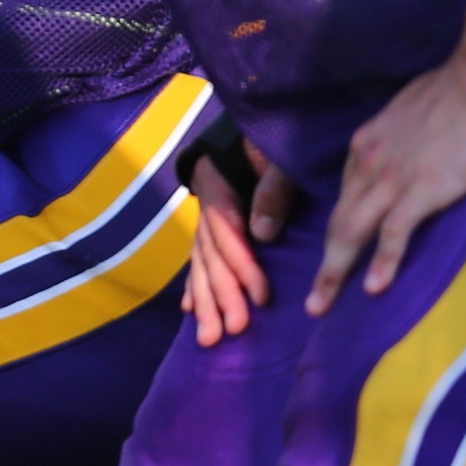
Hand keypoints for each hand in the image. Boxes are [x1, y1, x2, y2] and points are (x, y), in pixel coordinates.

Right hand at [183, 160, 267, 346]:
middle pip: (210, 257)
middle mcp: (206, 209)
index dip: (243, 267)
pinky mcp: (209, 228)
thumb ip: (273, 188)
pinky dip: (193, 286)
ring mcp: (203, 220)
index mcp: (219, 188)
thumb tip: (262, 233)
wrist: (251, 127)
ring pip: (200, 265)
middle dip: (220, 296)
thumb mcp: (276, 155)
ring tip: (208, 338)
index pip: (228, 235)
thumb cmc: (270, 142)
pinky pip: (197, 260)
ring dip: (203, 303)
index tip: (263, 297)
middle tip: (234, 331)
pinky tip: (188, 310)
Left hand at [311, 66, 465, 313]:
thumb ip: (402, 135)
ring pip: (351, 233)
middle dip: (324, 263)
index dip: (341, 224)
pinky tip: (373, 289)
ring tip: (320, 306)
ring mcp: (391, 180)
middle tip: (313, 300)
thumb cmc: (459, 88)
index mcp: (367, 143)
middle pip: (337, 221)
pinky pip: (394, 235)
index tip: (339, 249)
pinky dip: (382, 263)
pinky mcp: (421, 192)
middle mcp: (368, 164)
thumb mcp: (412, 110)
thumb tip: (410, 145)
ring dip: (333, 273)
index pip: (346, 193)